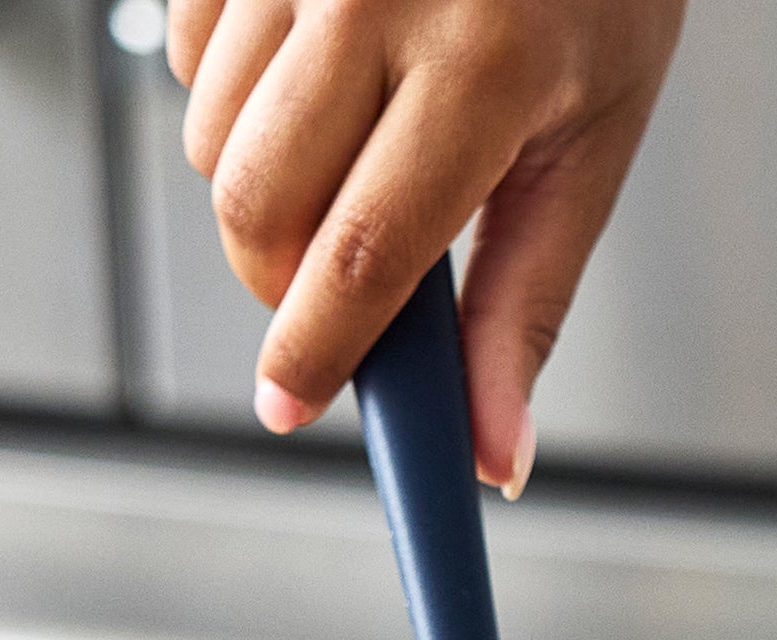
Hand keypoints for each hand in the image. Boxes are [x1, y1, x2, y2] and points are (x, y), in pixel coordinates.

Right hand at [169, 0, 684, 492]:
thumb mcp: (588, 150)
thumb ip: (525, 307)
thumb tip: (489, 453)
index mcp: (482, 65)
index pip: (365, 252)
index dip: (316, 350)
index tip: (288, 407)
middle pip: (257, 202)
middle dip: (280, 281)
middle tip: (341, 285)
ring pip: (211, 135)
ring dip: (263, 184)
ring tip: (354, 143)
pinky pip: (188, 50)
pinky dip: (238, 93)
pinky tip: (316, 65)